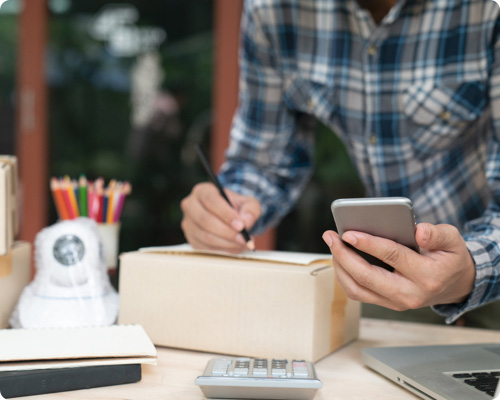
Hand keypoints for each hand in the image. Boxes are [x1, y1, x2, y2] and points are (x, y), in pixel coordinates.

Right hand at [181, 182, 260, 252]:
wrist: (228, 216)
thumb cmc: (236, 207)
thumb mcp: (248, 203)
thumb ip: (250, 209)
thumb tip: (246, 222)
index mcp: (203, 191)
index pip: (210, 200)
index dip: (225, 214)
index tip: (241, 225)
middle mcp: (191, 205)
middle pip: (205, 220)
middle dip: (227, 232)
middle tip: (243, 239)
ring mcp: (188, 224)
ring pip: (205, 236)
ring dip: (226, 243)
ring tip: (243, 244)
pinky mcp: (191, 239)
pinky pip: (205, 248)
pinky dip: (223, 250)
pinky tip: (235, 248)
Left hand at [322, 223, 475, 309]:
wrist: (454, 284)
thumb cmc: (449, 257)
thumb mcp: (453, 240)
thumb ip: (438, 234)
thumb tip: (419, 231)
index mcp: (428, 276)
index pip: (393, 256)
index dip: (368, 244)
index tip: (347, 233)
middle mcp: (410, 294)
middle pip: (367, 277)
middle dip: (344, 255)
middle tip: (330, 236)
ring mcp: (396, 303)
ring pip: (357, 289)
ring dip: (339, 266)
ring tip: (332, 244)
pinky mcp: (386, 304)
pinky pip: (357, 293)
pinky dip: (344, 275)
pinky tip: (339, 257)